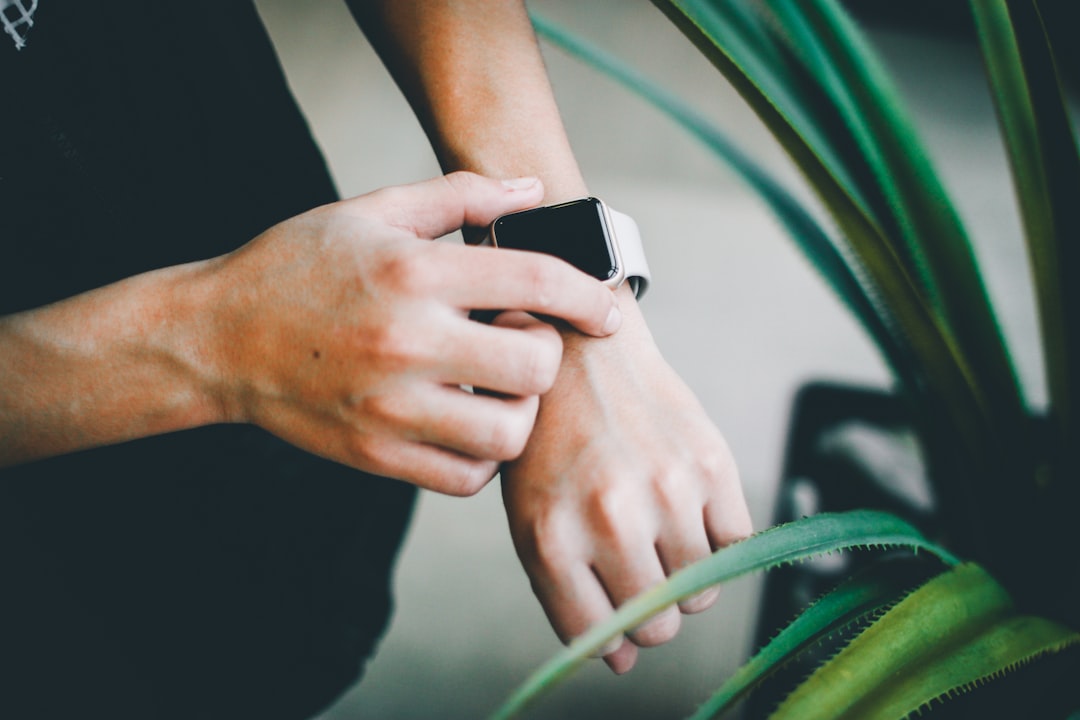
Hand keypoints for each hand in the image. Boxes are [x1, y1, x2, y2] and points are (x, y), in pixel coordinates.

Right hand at [202, 172, 620, 494]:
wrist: (214, 339)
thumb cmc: (296, 267)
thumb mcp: (371, 211)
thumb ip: (459, 193)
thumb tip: (534, 190)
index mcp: (412, 272)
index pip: (534, 279)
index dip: (588, 294)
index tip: (607, 310)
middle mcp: (406, 342)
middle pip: (534, 365)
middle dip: (546, 351)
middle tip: (520, 339)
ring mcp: (390, 407)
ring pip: (508, 433)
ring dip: (520, 409)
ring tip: (494, 384)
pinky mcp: (375, 455)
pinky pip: (466, 476)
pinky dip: (482, 454)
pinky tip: (466, 421)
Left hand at [500, 291, 751, 672]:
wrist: (579, 352)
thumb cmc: (547, 442)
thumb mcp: (531, 516)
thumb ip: (567, 594)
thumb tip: (621, 666)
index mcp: (551, 537)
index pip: (600, 637)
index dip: (610, 635)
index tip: (612, 608)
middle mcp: (609, 518)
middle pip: (658, 625)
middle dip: (650, 611)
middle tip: (638, 567)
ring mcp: (665, 489)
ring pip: (702, 591)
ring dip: (686, 575)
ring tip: (659, 529)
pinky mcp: (712, 463)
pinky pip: (737, 543)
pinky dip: (720, 538)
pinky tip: (688, 505)